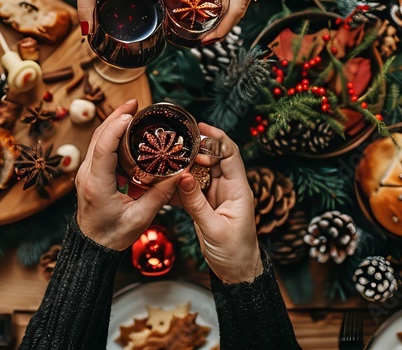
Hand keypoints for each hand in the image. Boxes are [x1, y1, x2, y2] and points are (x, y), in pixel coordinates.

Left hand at [75, 99, 180, 250]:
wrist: (92, 247)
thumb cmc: (113, 236)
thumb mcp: (141, 217)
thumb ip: (160, 195)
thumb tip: (179, 174)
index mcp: (97, 185)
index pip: (102, 147)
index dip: (115, 127)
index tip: (130, 113)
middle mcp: (88, 175)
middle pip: (98, 137)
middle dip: (116, 116)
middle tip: (135, 103)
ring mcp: (86, 173)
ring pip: (96, 140)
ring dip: (112, 122)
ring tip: (132, 111)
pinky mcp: (90, 174)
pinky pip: (98, 148)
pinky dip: (110, 134)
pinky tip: (124, 129)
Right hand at [177, 124, 262, 283]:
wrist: (235, 273)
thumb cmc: (234, 252)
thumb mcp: (214, 228)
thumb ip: (197, 203)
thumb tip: (183, 176)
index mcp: (238, 189)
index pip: (230, 154)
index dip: (217, 138)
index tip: (199, 127)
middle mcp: (227, 188)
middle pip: (212, 158)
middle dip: (195, 148)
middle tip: (175, 142)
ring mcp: (215, 196)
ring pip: (198, 172)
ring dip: (183, 166)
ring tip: (164, 157)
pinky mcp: (204, 205)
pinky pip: (190, 189)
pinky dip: (177, 185)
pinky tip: (163, 182)